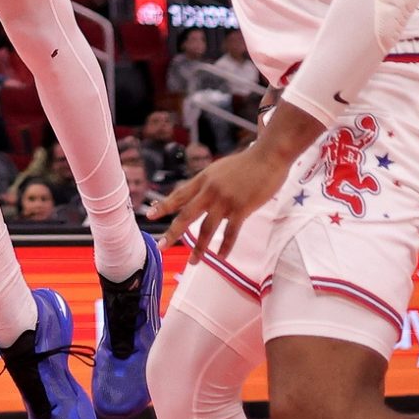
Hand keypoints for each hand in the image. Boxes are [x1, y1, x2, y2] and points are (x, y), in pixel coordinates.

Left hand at [149, 144, 291, 260]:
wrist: (268, 157)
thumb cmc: (247, 163)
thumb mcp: (220, 169)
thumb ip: (210, 183)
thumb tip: (202, 195)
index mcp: (203, 179)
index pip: (179, 195)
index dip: (164, 206)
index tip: (149, 215)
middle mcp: (210, 190)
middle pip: (186, 215)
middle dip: (173, 232)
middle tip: (161, 246)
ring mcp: (225, 200)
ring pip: (206, 228)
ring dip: (199, 248)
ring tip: (193, 262)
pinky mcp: (241, 208)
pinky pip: (230, 232)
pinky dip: (225, 246)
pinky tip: (221, 256)